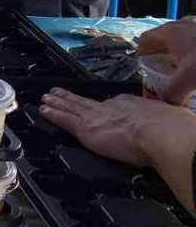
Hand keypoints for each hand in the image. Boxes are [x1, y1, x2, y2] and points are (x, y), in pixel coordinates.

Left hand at [41, 87, 195, 211]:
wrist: (161, 134)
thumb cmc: (172, 130)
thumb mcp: (174, 119)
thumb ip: (170, 122)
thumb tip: (182, 126)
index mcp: (132, 105)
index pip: (114, 104)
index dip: (104, 105)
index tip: (99, 105)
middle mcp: (111, 107)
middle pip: (87, 102)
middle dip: (72, 98)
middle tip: (57, 93)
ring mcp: (97, 117)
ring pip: (72, 108)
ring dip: (58, 103)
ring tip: (46, 98)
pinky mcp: (86, 129)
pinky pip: (65, 120)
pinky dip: (54, 114)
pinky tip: (44, 110)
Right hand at [138, 17, 195, 104]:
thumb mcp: (186, 80)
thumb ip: (171, 94)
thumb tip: (165, 106)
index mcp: (169, 32)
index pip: (145, 39)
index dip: (141, 52)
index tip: (142, 64)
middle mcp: (181, 25)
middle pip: (163, 39)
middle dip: (159, 53)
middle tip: (158, 69)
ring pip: (180, 40)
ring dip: (177, 53)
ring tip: (179, 69)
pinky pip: (194, 43)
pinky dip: (191, 53)